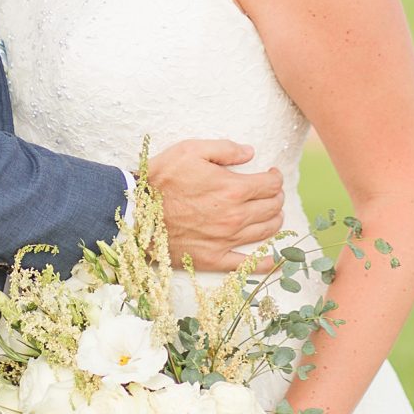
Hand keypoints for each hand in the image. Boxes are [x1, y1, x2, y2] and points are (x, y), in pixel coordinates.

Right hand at [147, 140, 283, 271]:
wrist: (136, 213)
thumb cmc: (161, 179)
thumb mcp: (190, 150)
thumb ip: (224, 149)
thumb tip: (250, 152)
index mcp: (233, 189)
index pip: (270, 185)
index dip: (275, 178)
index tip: (272, 175)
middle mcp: (235, 216)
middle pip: (272, 208)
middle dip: (277, 197)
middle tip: (272, 193)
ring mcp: (226, 240)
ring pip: (266, 232)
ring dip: (275, 221)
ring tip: (273, 214)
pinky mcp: (214, 258)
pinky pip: (247, 264)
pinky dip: (265, 263)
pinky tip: (274, 259)